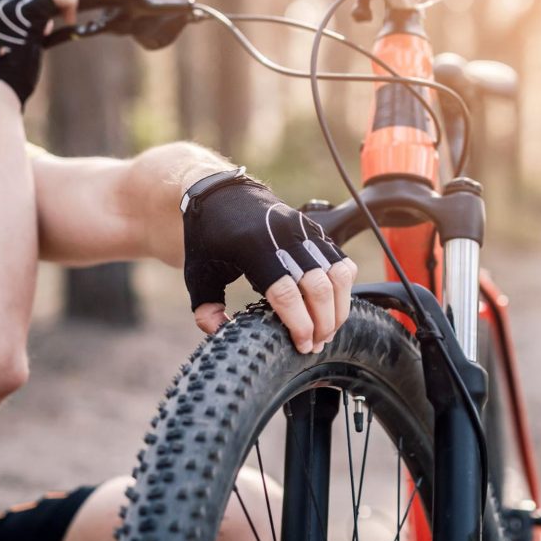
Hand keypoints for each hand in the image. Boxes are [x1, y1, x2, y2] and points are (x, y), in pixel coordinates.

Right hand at [0, 0, 78, 104]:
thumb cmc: (5, 82)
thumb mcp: (16, 52)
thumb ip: (27, 36)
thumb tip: (44, 26)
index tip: (49, 21)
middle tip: (65, 13)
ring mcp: (11, 10)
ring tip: (69, 15)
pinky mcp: (26, 17)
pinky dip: (67, 2)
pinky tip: (71, 18)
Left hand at [183, 173, 357, 353]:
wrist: (220, 194)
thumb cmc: (207, 238)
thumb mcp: (197, 275)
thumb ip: (206, 310)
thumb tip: (224, 335)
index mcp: (252, 248)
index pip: (285, 292)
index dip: (299, 323)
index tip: (302, 345)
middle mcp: (283, 236)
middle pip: (318, 286)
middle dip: (323, 322)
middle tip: (316, 345)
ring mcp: (303, 230)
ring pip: (338, 273)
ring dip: (338, 308)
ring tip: (327, 331)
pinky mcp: (315, 230)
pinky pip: (341, 261)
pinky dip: (343, 288)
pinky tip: (332, 307)